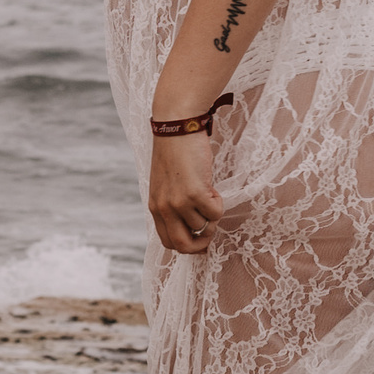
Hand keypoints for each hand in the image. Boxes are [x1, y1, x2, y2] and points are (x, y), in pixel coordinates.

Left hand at [148, 132, 225, 253]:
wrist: (177, 126)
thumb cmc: (175, 153)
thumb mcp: (167, 184)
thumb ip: (173, 205)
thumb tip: (194, 227)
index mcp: (155, 207)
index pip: (168, 242)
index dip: (187, 246)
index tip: (201, 240)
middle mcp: (164, 208)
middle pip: (183, 245)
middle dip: (201, 244)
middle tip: (212, 229)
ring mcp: (178, 202)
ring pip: (204, 226)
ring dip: (212, 213)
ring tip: (208, 191)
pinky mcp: (194, 193)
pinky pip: (215, 213)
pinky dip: (219, 202)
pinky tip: (210, 184)